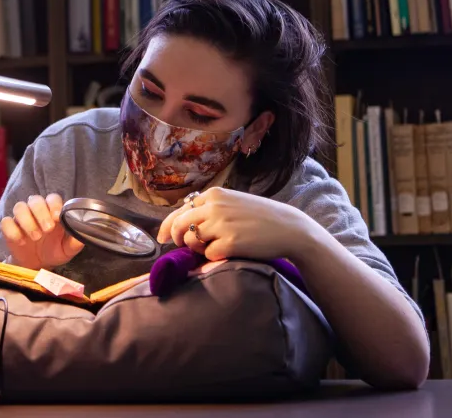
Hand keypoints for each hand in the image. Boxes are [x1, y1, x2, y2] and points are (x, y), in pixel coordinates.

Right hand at [0, 193, 83, 269]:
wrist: (38, 265)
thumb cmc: (54, 251)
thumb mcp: (68, 248)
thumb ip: (76, 240)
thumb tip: (85, 232)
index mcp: (52, 211)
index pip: (52, 198)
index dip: (54, 205)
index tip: (58, 217)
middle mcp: (36, 211)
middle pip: (34, 200)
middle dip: (41, 213)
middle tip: (48, 229)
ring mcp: (21, 219)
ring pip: (19, 207)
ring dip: (27, 220)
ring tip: (36, 237)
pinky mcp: (9, 228)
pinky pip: (5, 222)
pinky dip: (12, 230)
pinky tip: (21, 241)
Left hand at [156, 187, 318, 261]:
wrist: (289, 228)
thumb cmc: (260, 217)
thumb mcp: (233, 203)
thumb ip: (209, 209)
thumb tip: (182, 225)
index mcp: (214, 194)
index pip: (180, 210)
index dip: (167, 225)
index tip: (162, 237)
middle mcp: (214, 207)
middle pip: (179, 225)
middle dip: (176, 238)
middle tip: (181, 247)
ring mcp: (221, 224)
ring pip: (191, 240)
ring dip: (196, 248)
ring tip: (214, 247)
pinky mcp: (229, 243)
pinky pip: (207, 254)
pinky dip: (213, 257)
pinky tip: (228, 252)